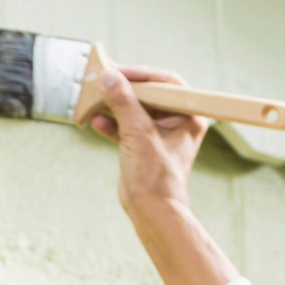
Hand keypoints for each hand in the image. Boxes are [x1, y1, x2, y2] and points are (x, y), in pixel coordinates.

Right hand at [85, 64, 209, 220]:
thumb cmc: (155, 176)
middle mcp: (177, 122)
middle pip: (149, 94)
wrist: (152, 212)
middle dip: (125, 89)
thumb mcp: (138, 132)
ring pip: (135, 110)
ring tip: (96, 98)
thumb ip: (123, 102)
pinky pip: (127, 128)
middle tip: (104, 79)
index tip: (120, 72)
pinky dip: (112, 124)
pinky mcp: (144, 147)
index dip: (143, 74)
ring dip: (115, 105)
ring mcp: (159, 135)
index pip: (167, 82)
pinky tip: (97, 121)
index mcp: (188, 116)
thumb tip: (109, 76)